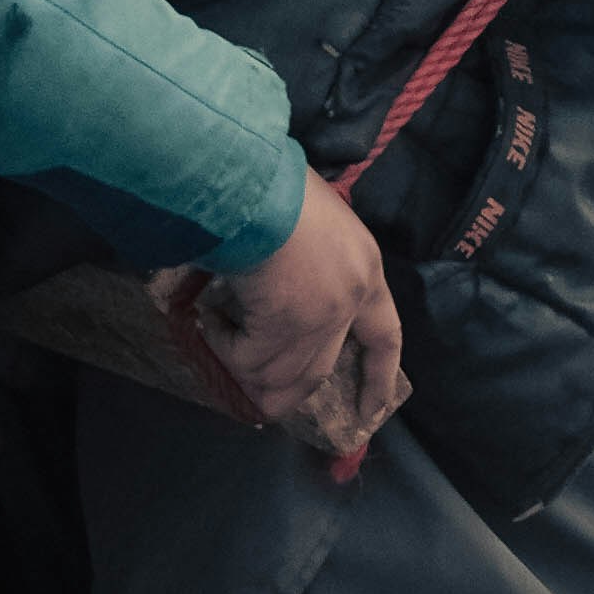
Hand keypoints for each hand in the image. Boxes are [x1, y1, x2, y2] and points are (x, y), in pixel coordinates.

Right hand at [167, 166, 407, 454]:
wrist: (254, 180)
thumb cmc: (278, 183)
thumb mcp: (316, 216)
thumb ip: (316, 258)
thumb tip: (287, 289)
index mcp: (366, 268)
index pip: (384, 336)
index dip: (378, 377)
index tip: (371, 412)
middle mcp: (350, 299)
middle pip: (318, 374)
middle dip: (282, 391)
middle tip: (252, 388)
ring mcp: (320, 317)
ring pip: (278, 376)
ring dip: (242, 362)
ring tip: (218, 328)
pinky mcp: (284, 327)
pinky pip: (248, 361)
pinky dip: (224, 347)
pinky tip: (209, 317)